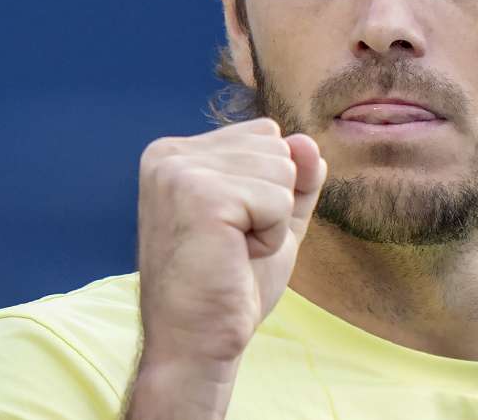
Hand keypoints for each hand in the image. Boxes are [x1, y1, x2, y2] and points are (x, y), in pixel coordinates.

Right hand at [135, 117, 326, 365]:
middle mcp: (169, 153)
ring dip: (272, 221)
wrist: (197, 342)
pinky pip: (278, 199)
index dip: (269, 187)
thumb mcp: (272, 220)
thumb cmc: (229, 284)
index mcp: (177, 153)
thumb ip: (294, 178)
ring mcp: (180, 170)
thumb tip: (308, 142)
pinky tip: (234, 257)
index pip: (265, 134)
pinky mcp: (199, 194)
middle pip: (275, 146)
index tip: (232, 228)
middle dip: (272, 202)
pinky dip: (270, 237)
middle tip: (232, 245)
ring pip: (281, 168)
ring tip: (232, 250)